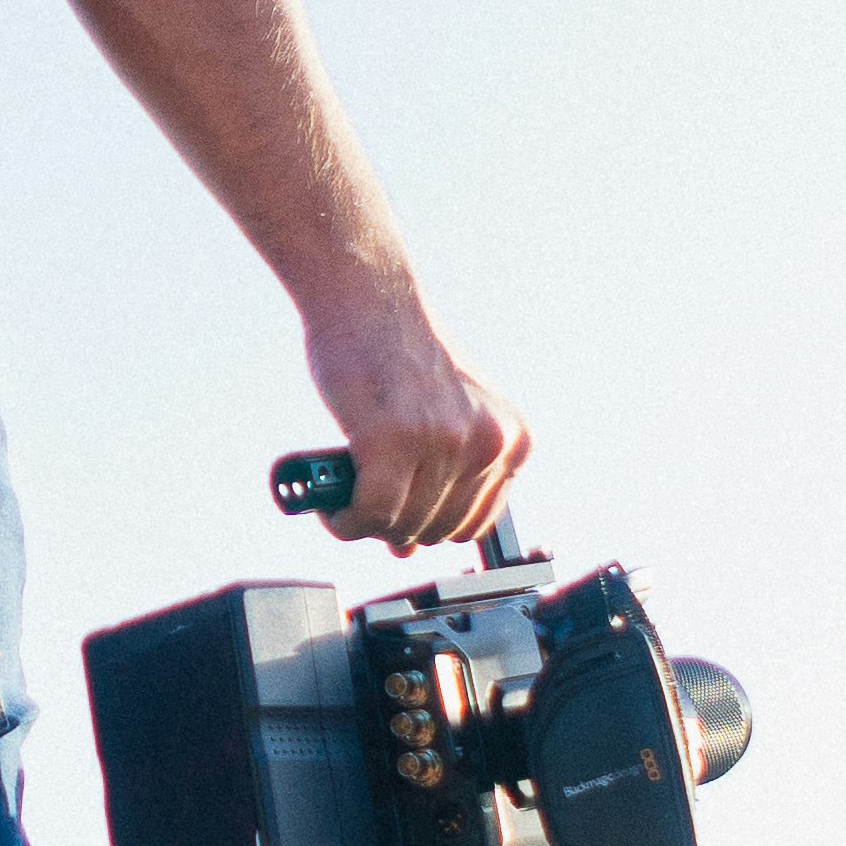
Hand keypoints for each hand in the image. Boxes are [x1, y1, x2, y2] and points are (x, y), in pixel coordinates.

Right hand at [299, 286, 530, 549]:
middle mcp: (487, 442)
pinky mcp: (394, 441)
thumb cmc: (398, 352)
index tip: (403, 519)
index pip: (477, 522)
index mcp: (512, 437)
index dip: (432, 527)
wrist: (368, 297)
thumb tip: (405, 548)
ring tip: (345, 507)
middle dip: (397, 527)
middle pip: (438, 531)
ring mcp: (443, 442)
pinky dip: (347, 522)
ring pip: (402, 526)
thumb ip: (437, 479)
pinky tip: (333, 511)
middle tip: (365, 508)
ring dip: (366, 526)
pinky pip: (371, 514)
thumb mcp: (442, 416)